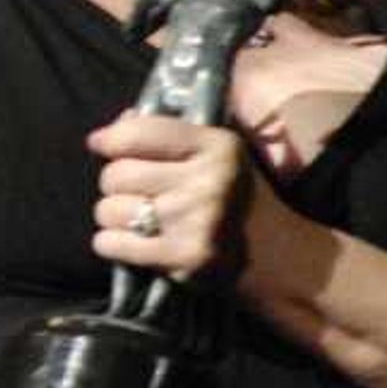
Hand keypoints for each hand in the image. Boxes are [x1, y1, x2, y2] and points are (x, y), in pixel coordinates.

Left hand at [90, 112, 253, 286]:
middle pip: (115, 174)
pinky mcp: (184, 257)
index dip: (111, 140)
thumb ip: (169, 133)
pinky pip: (111, 244)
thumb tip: (111, 129)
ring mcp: (197, 221)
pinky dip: (114, 245)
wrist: (282, 258)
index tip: (104, 146)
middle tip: (143, 194)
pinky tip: (137, 244)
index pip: (136, 132)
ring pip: (108, 210)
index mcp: (219, 146)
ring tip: (144, 221)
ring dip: (117, 217)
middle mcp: (209, 181)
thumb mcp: (219, 153)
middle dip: (119, 185)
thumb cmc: (238, 199)